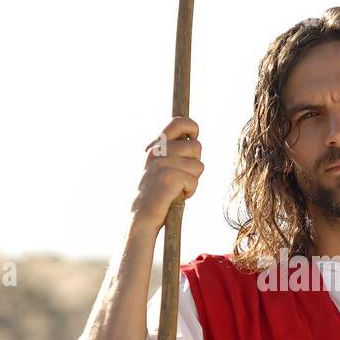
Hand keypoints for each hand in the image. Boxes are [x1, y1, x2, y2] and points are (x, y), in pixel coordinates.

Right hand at [130, 115, 202, 233]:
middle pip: (197, 147)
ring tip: (176, 189)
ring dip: (192, 181)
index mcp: (156, 146)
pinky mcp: (167, 178)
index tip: (193, 139)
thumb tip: (194, 138)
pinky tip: (175, 197)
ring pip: (198, 166)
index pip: (179, 122)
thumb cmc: (157, 195)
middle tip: (181, 177)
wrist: (141, 218)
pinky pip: (193, 181)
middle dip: (195, 164)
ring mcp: (162, 164)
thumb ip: (175, 152)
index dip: (193, 127)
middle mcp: (158, 151)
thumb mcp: (162, 167)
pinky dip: (189, 192)